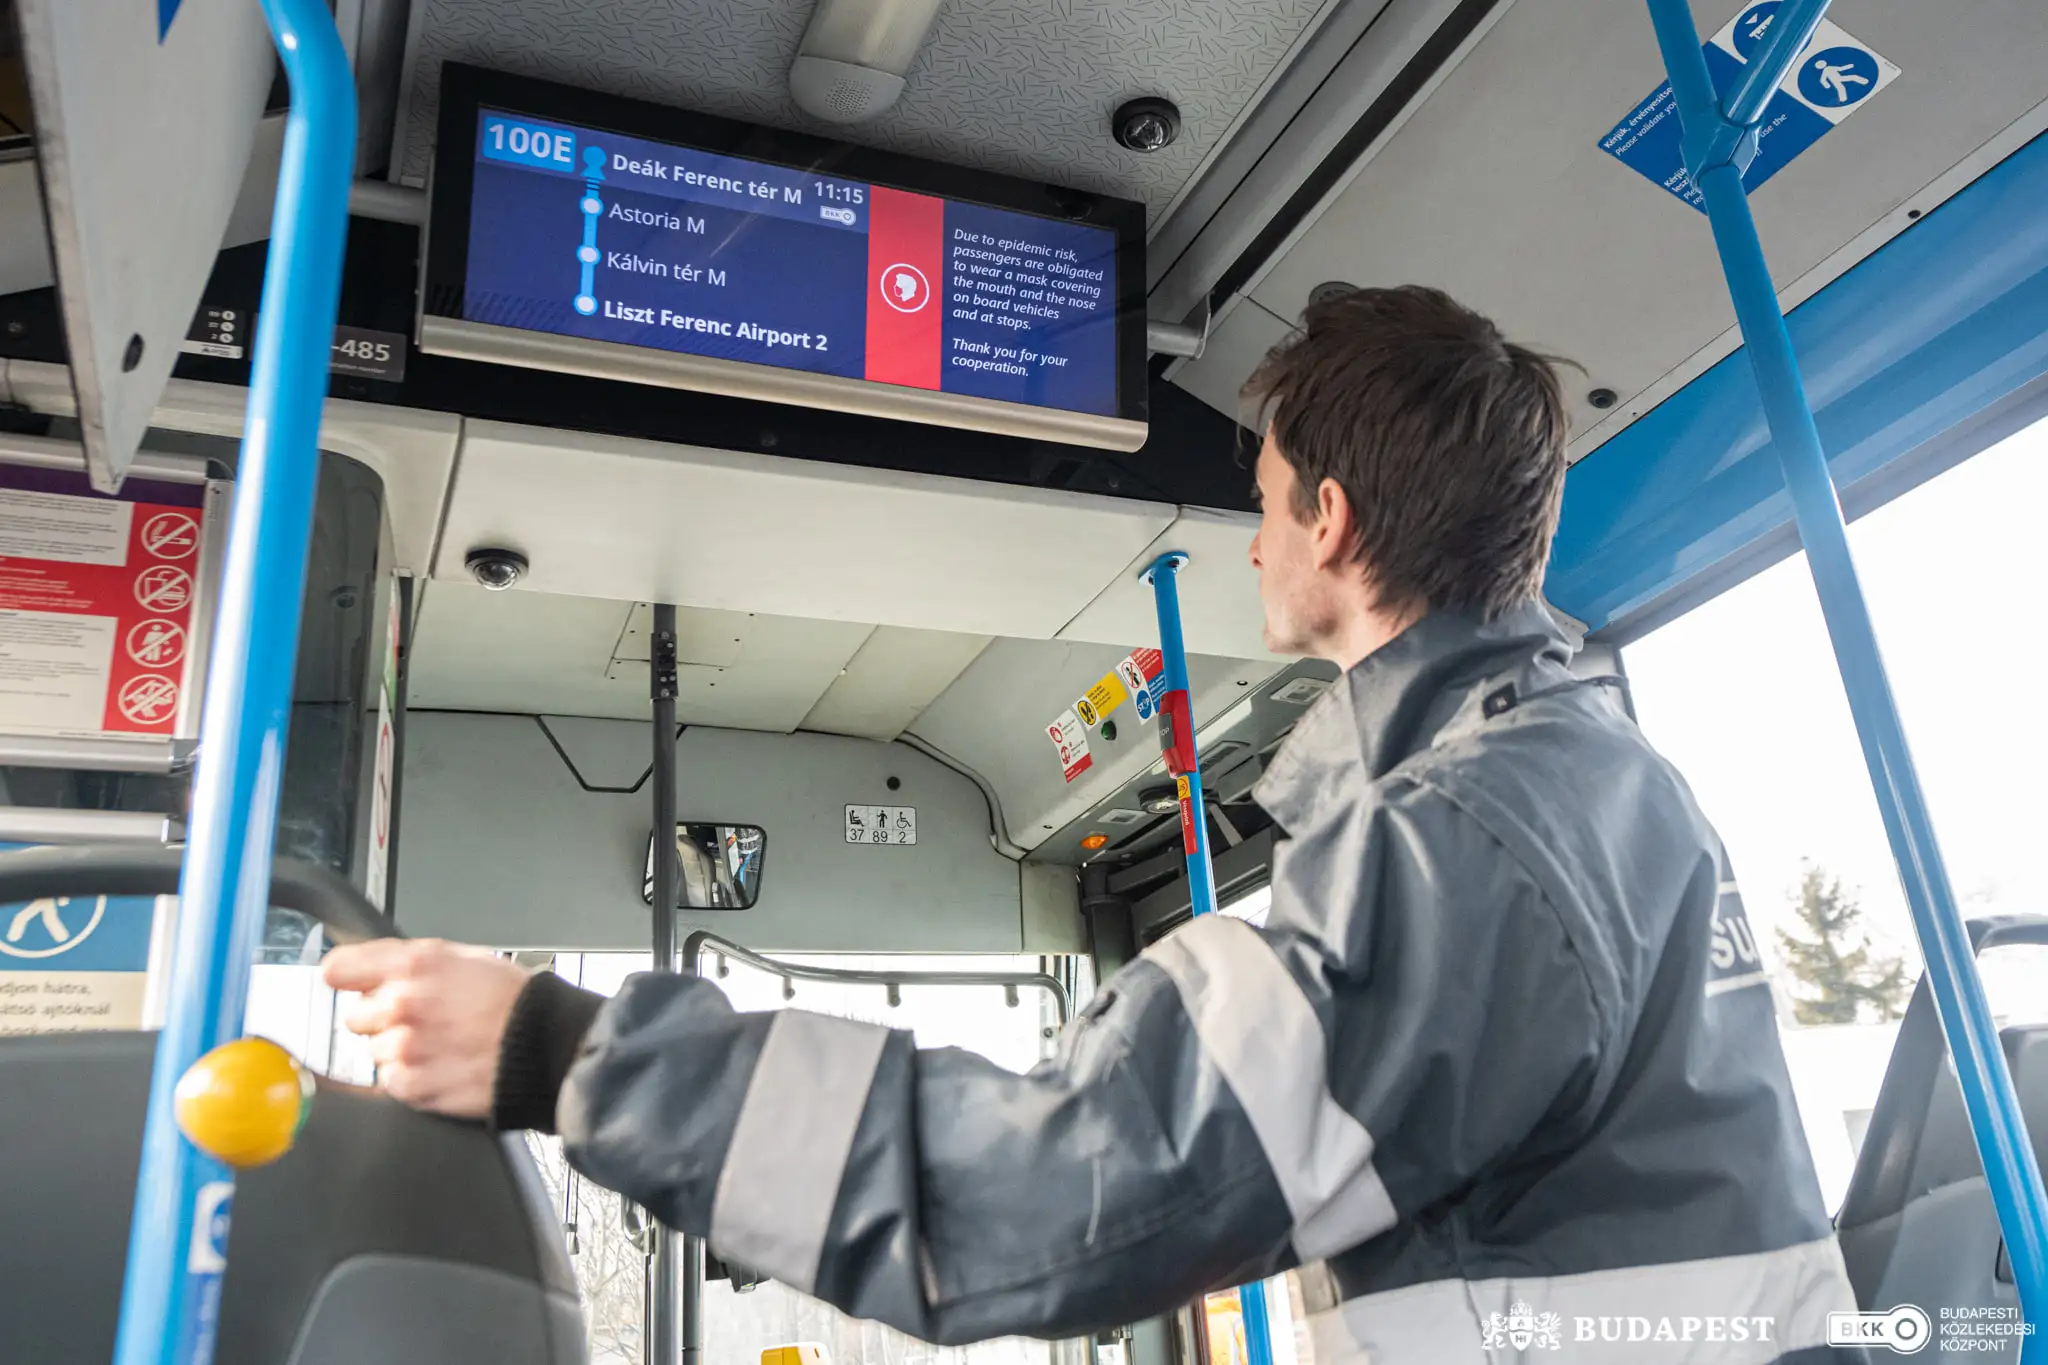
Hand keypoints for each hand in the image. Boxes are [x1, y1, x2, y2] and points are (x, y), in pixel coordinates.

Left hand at [322, 939, 531, 1118]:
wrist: (545, 1045)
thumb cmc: (514, 1000)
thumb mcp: (465, 958)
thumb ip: (413, 963)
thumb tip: (373, 971)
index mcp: (414, 965)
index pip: (340, 968)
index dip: (347, 978)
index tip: (354, 985)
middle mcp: (402, 1005)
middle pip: (355, 1017)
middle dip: (381, 1019)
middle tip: (421, 1021)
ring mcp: (404, 1049)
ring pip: (373, 1052)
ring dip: (398, 1051)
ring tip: (439, 1046)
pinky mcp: (412, 1085)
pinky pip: (389, 1082)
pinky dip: (410, 1078)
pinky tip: (441, 1066)